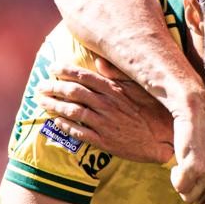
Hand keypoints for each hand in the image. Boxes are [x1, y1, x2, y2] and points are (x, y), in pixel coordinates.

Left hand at [36, 59, 173, 163]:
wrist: (162, 141)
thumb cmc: (153, 113)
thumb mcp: (139, 89)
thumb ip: (118, 75)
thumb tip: (99, 62)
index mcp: (114, 90)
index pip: (84, 76)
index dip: (66, 71)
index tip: (53, 68)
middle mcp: (106, 105)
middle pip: (73, 92)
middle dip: (54, 87)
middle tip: (41, 86)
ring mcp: (104, 124)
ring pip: (72, 111)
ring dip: (54, 106)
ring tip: (42, 102)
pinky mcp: (104, 141)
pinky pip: (79, 132)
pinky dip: (65, 126)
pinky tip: (56, 121)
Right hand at [169, 94, 204, 203]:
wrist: (198, 112)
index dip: (204, 192)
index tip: (200, 179)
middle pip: (201, 200)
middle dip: (190, 190)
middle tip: (188, 173)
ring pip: (188, 195)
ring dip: (181, 183)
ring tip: (183, 167)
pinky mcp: (195, 166)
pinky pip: (179, 185)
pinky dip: (175, 176)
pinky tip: (179, 162)